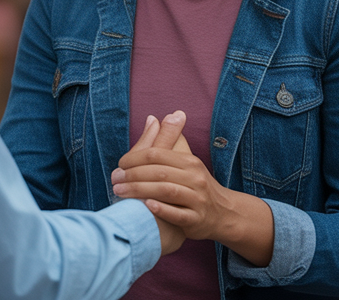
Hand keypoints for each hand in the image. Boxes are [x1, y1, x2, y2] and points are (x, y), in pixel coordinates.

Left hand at [126, 113, 187, 254]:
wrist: (224, 213)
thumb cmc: (196, 185)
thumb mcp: (186, 161)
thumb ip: (167, 140)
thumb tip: (152, 117)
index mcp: (190, 162)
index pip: (157, 155)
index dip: (134, 158)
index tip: (119, 164)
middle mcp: (195, 178)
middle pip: (159, 172)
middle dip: (132, 175)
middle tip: (114, 179)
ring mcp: (197, 200)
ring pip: (167, 192)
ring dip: (140, 190)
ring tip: (120, 192)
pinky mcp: (196, 220)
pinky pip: (178, 214)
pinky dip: (162, 209)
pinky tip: (146, 206)